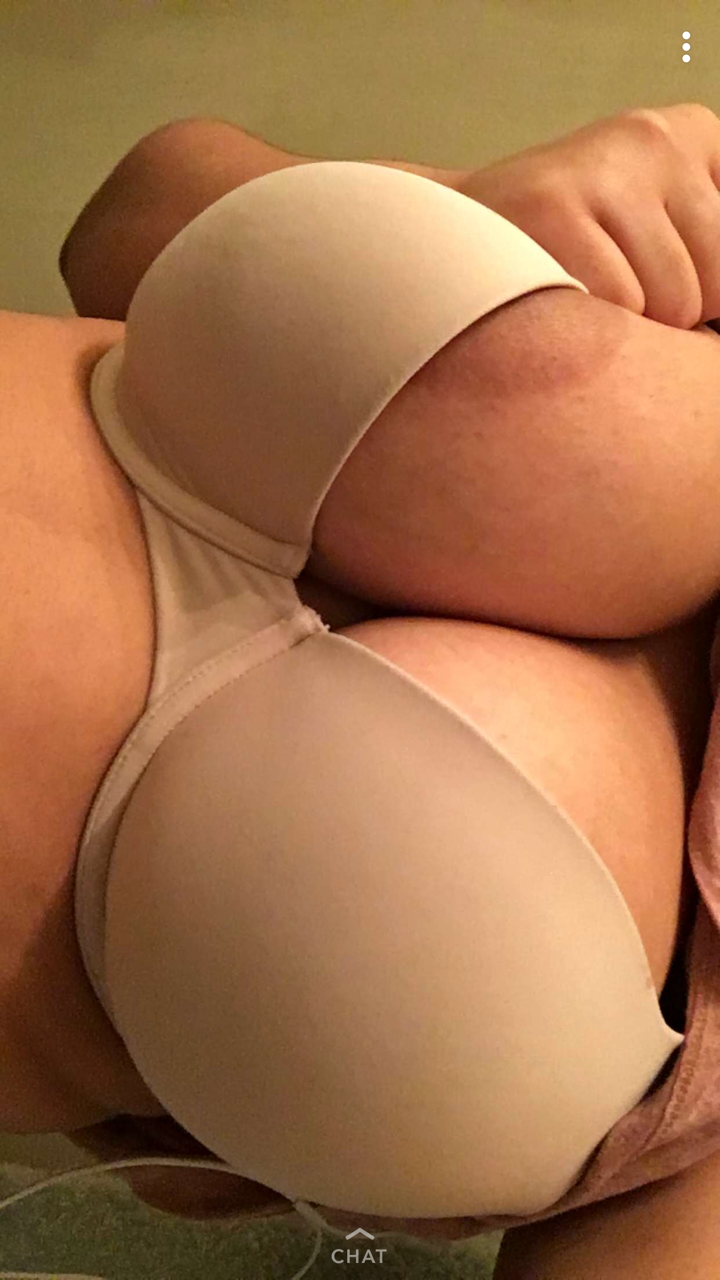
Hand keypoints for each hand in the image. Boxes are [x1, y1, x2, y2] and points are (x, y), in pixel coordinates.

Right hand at [458, 103, 719, 328]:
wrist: (451, 237)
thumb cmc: (563, 250)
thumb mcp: (650, 224)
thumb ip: (702, 251)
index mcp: (693, 135)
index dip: (709, 293)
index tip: (667, 285)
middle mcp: (655, 138)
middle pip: (719, 278)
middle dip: (675, 311)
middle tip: (615, 292)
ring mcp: (606, 168)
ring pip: (676, 302)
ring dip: (632, 326)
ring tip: (586, 294)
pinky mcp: (557, 205)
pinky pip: (621, 306)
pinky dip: (591, 326)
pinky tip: (560, 298)